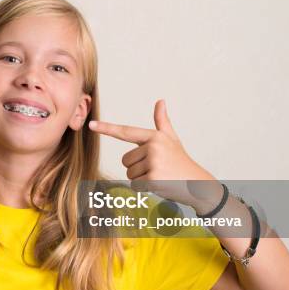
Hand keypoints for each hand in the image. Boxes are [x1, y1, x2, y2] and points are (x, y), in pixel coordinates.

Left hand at [88, 99, 219, 207]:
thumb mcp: (171, 139)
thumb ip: (162, 122)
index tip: (91, 124)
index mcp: (154, 136)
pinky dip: (145, 188)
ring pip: (130, 174)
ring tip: (160, 176)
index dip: (107, 128)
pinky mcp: (153, 178)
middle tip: (156, 168)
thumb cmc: (181, 161)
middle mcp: (153, 146)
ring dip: (141, 179)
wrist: (197, 183)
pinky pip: (136, 185)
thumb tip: (160, 101)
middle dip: (137, 168)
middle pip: (125, 160)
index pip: (126, 132)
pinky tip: (160, 185)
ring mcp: (153, 162)